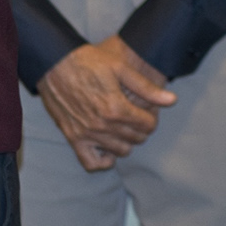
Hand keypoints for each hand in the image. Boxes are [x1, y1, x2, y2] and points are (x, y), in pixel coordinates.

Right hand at [37, 37, 173, 169]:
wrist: (54, 63)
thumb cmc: (88, 62)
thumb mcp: (120, 68)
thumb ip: (147, 87)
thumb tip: (172, 101)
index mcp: (116, 108)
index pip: (148, 126)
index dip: (151, 118)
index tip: (147, 110)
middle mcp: (102, 125)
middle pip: (136, 139)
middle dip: (141, 129)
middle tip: (136, 117)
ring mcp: (86, 134)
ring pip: (120, 151)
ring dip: (126, 142)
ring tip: (123, 127)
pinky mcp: (73, 138)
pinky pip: (91, 163)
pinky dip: (103, 161)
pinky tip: (108, 147)